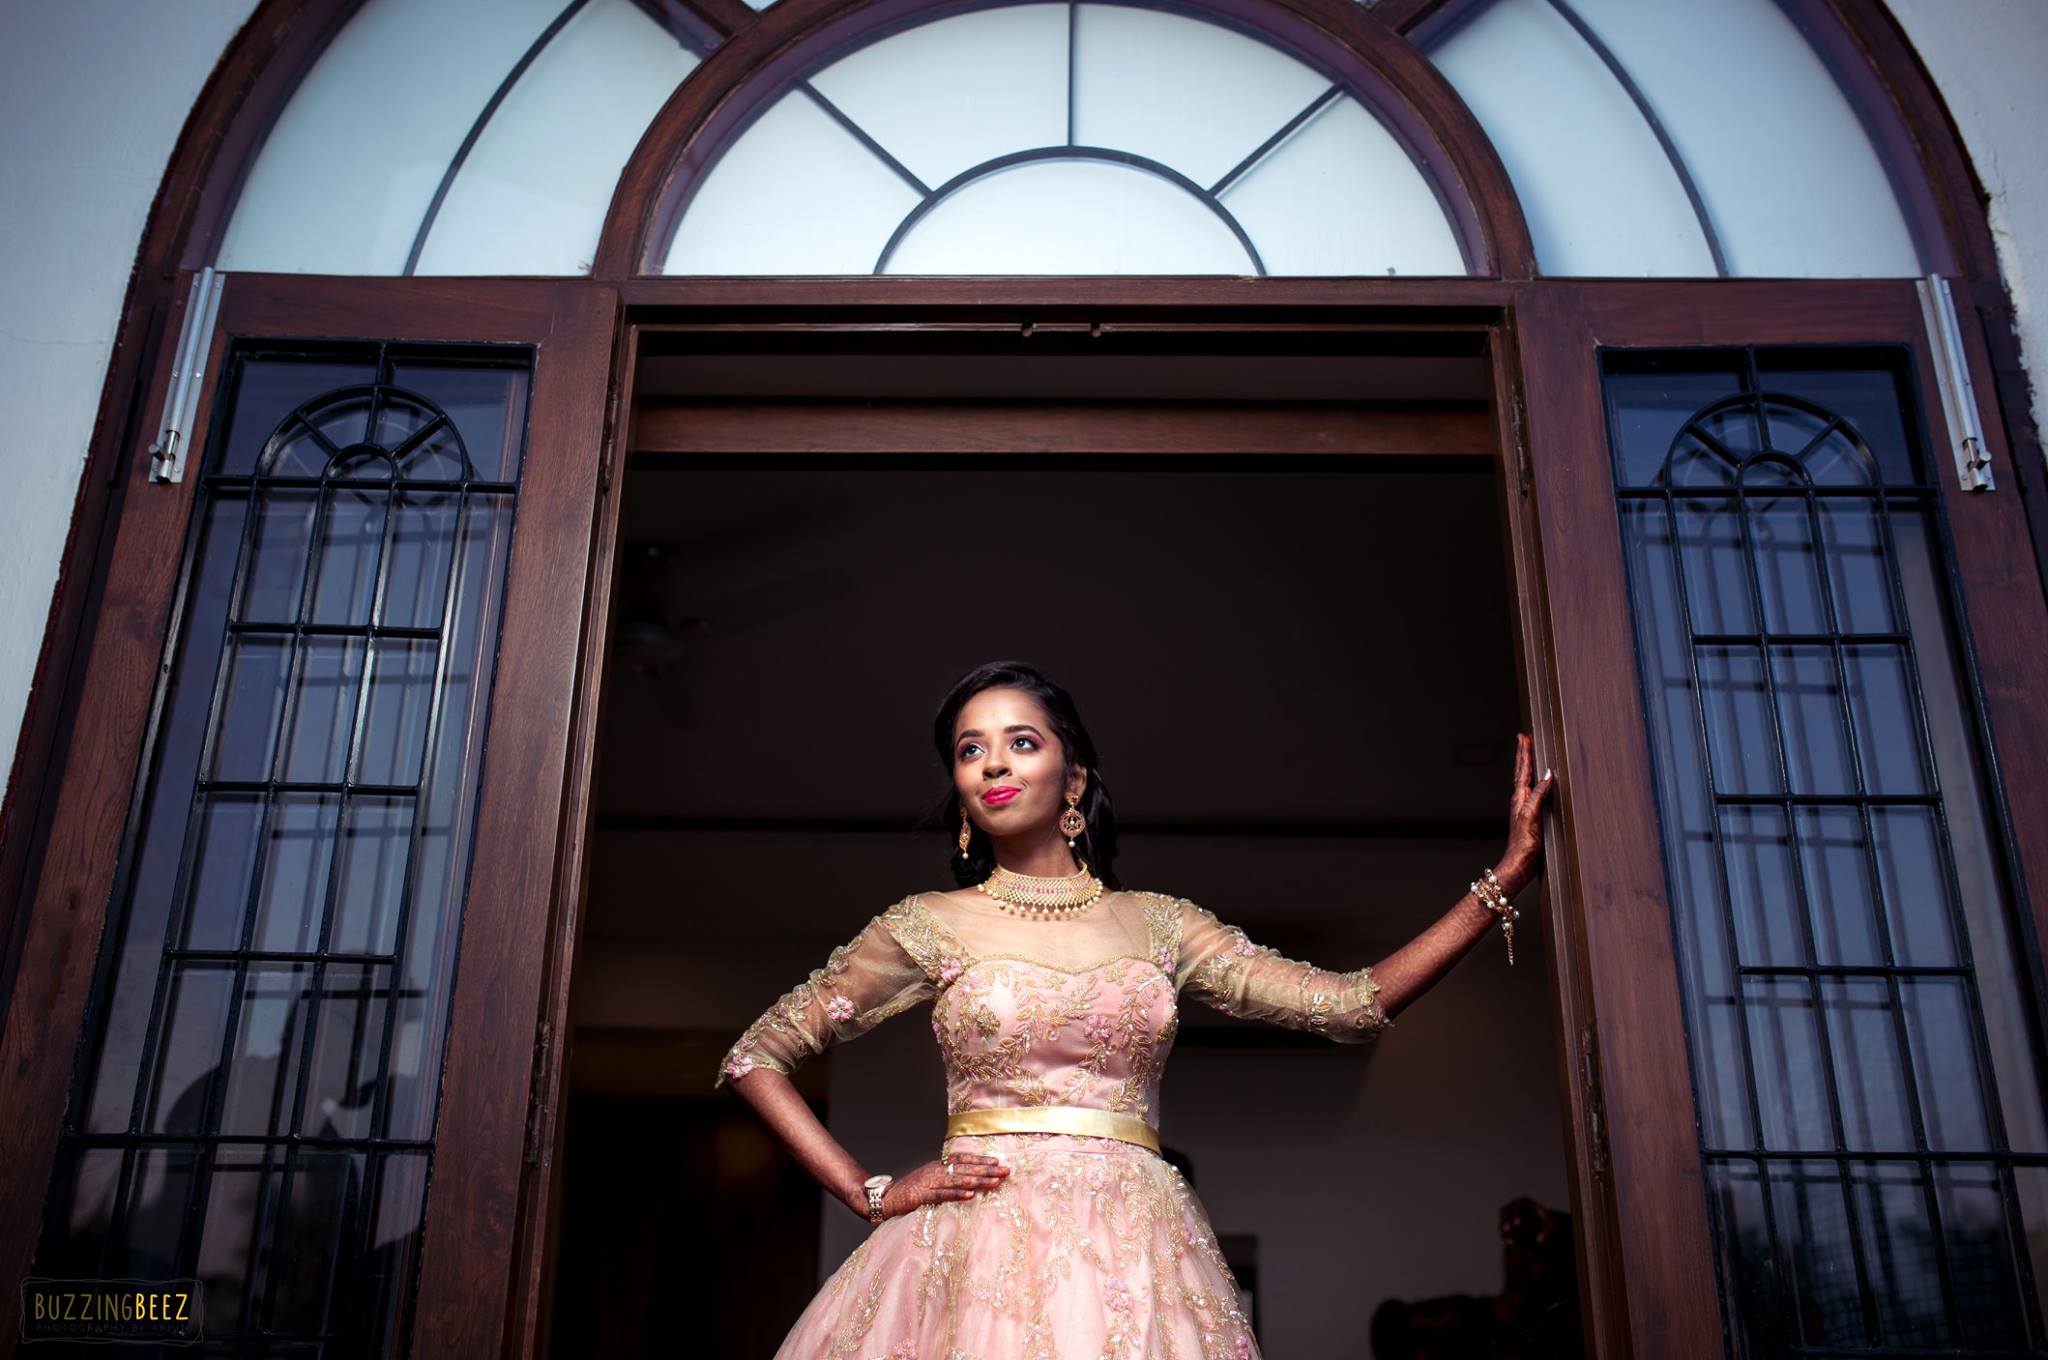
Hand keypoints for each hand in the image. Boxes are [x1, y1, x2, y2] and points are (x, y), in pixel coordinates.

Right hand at [877, 1152, 1009, 1218]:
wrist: (886, 1197)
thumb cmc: (910, 1190)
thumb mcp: (929, 1179)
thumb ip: (945, 1178)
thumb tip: (966, 1180)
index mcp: (938, 1165)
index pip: (963, 1159)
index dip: (980, 1160)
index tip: (997, 1161)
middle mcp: (936, 1170)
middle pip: (966, 1169)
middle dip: (987, 1170)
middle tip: (1006, 1172)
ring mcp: (930, 1182)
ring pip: (958, 1180)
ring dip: (979, 1181)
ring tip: (995, 1182)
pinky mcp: (923, 1195)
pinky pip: (943, 1194)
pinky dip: (958, 1194)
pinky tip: (971, 1196)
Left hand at [1497, 732, 1556, 895]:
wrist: (1519, 864)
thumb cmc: (1523, 844)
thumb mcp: (1531, 816)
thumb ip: (1538, 794)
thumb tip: (1548, 774)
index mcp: (1519, 798)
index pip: (1523, 770)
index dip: (1524, 753)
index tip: (1524, 736)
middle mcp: (1520, 801)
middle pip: (1522, 773)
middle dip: (1524, 755)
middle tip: (1524, 739)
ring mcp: (1524, 809)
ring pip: (1526, 782)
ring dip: (1527, 767)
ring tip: (1529, 755)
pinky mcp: (1530, 818)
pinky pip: (1533, 793)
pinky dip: (1536, 783)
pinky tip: (1539, 785)